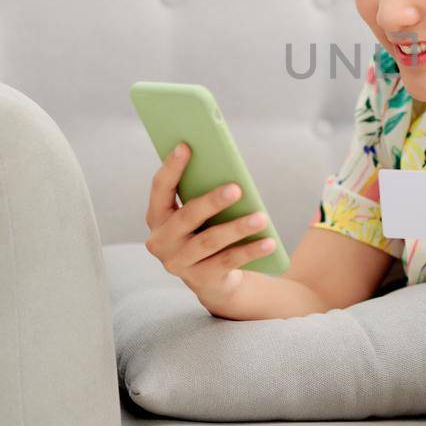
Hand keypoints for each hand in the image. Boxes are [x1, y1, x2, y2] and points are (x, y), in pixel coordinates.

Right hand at [144, 142, 279, 313]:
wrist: (211, 278)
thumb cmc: (205, 231)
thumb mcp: (200, 214)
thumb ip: (202, 192)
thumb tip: (227, 170)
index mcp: (156, 216)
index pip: (160, 188)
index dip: (172, 167)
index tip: (186, 145)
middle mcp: (161, 241)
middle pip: (187, 216)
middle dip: (213, 201)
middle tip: (237, 188)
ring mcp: (179, 263)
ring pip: (210, 241)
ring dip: (238, 228)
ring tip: (262, 216)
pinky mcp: (200, 279)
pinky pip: (228, 261)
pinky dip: (250, 250)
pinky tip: (268, 241)